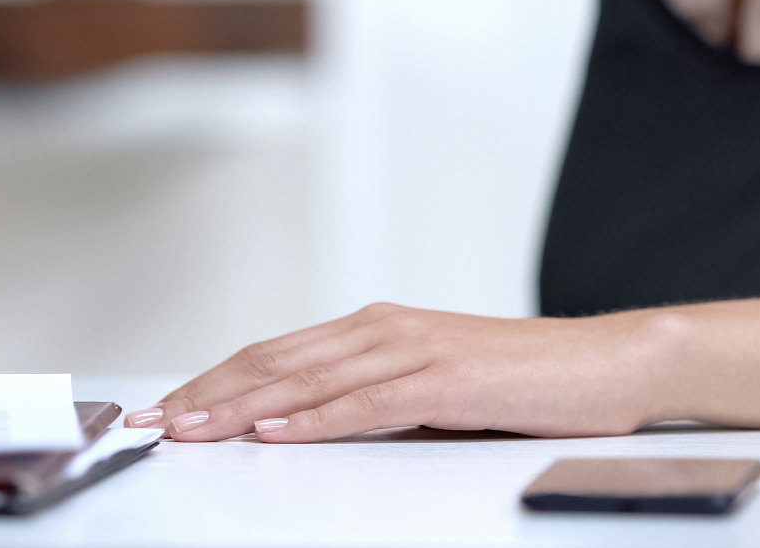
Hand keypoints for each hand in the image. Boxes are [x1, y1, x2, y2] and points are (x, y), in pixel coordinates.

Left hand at [132, 302, 680, 442]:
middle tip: (150, 424)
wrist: (609, 363)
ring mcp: (414, 349)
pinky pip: (365, 403)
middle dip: (204, 396)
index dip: (211, 382)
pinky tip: (274, 432)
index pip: (273, 355)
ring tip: (189, 431)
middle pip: (272, 363)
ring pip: (304, 380)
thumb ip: (372, 400)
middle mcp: (384, 329)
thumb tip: (306, 428)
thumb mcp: (431, 389)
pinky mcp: (446, 379)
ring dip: (238, 408)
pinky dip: (312, 419)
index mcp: (376, 329)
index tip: (164, 411)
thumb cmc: (525, 382)